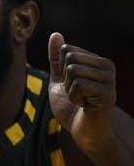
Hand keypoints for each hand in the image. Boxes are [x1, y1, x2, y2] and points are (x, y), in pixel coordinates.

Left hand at [48, 32, 116, 152]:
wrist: (81, 131)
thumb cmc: (71, 107)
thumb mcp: (59, 80)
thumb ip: (57, 59)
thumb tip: (55, 34)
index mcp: (97, 61)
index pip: (67, 50)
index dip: (61, 71)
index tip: (71, 85)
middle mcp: (107, 66)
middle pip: (70, 59)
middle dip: (65, 80)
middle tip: (76, 94)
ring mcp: (110, 79)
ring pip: (74, 71)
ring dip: (70, 90)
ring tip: (81, 100)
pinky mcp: (108, 93)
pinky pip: (79, 85)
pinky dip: (75, 98)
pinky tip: (85, 105)